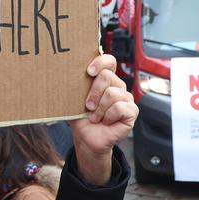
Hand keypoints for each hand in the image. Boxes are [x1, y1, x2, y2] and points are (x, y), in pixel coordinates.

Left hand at [68, 53, 137, 184]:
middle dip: (94, 92)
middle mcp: (117, 86)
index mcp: (105, 79)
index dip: (101, 62)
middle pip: (108, 76)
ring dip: (99, 108)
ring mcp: (126, 98)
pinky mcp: (132, 112)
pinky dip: (108, 116)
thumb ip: (77, 84)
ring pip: (113, 93)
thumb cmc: (81, 117)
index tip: (89, 72)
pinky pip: (120, 107)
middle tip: (88, 106)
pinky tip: (106, 121)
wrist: (86, 138)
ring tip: (95, 117)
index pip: (109, 61)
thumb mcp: (75, 98)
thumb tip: (66, 72)